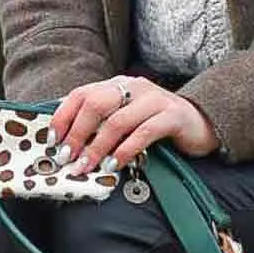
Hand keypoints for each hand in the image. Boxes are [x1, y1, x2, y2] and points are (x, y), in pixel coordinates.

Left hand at [50, 77, 220, 174]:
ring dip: (97, 147)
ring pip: (117, 121)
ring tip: (86, 167)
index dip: (63, 117)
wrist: (201, 123)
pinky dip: (124, 151)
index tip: (52, 141)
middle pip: (95, 104)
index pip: (81, 94)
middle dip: (77, 134)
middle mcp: (134, 87)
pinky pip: (143, 133)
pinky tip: (113, 165)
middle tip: (66, 157)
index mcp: (118, 85)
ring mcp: (154, 99)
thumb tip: (67, 145)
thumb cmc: (156, 126)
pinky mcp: (172, 116)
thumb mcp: (125, 120)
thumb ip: (101, 125)